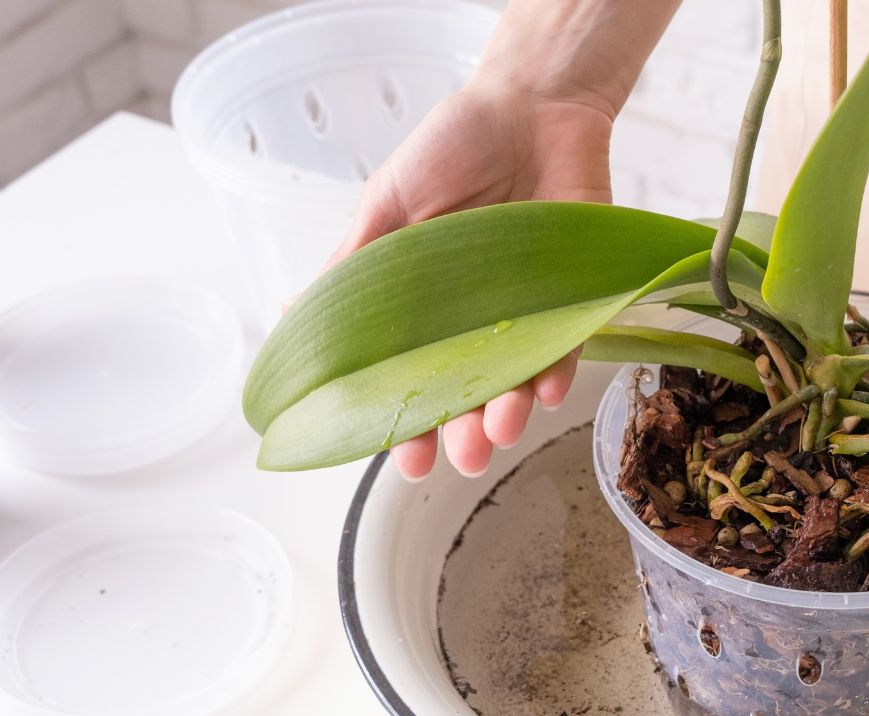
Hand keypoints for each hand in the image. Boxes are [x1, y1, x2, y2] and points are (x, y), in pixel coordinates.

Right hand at [324, 86, 612, 480]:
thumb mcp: (386, 205)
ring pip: (520, 379)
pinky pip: (571, 343)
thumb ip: (352, 265)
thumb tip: (291, 315)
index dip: (406, 419)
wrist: (530, 104)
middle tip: (462, 458)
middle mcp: (477, 320)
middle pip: (470, 392)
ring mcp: (528, 310)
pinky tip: (546, 389)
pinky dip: (559, 370)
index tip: (401, 456)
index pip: (414, 379)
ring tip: (501, 431)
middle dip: (464, 432)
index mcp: (425, 308)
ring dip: (510, 413)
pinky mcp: (576, 293)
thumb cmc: (451, 148)